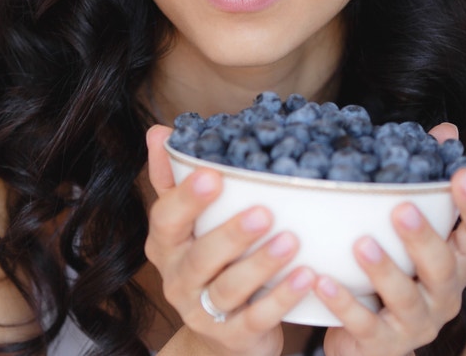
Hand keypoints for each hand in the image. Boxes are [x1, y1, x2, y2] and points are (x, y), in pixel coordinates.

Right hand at [144, 125, 316, 355]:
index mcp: (166, 246)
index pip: (166, 219)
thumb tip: (158, 131)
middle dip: (231, 234)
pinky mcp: (233, 337)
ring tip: (291, 241)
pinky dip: (282, 299)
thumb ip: (173, 180)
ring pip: (229, 289)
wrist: (221, 336)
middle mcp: (178, 279)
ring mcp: (203, 312)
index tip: (214, 174)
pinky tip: (307, 278)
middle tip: (264, 212)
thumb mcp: (188, 224)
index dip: (187, 199)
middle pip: (200, 257)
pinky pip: (257, 318)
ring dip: (261, 265)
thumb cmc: (209, 265)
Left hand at [315, 123, 465, 355]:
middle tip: (401, 208)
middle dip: (424, 238)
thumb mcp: (410, 232)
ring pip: (406, 298)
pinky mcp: (383, 343)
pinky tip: (321, 281)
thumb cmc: (394, 272)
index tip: (461, 172)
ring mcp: (417, 323)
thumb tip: (446, 128)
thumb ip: (425, 183)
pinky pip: (364, 324)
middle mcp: (445, 294)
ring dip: (384, 271)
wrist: (369, 339)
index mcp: (457, 261)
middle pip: (445, 267)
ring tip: (361, 244)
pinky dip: (344, 303)